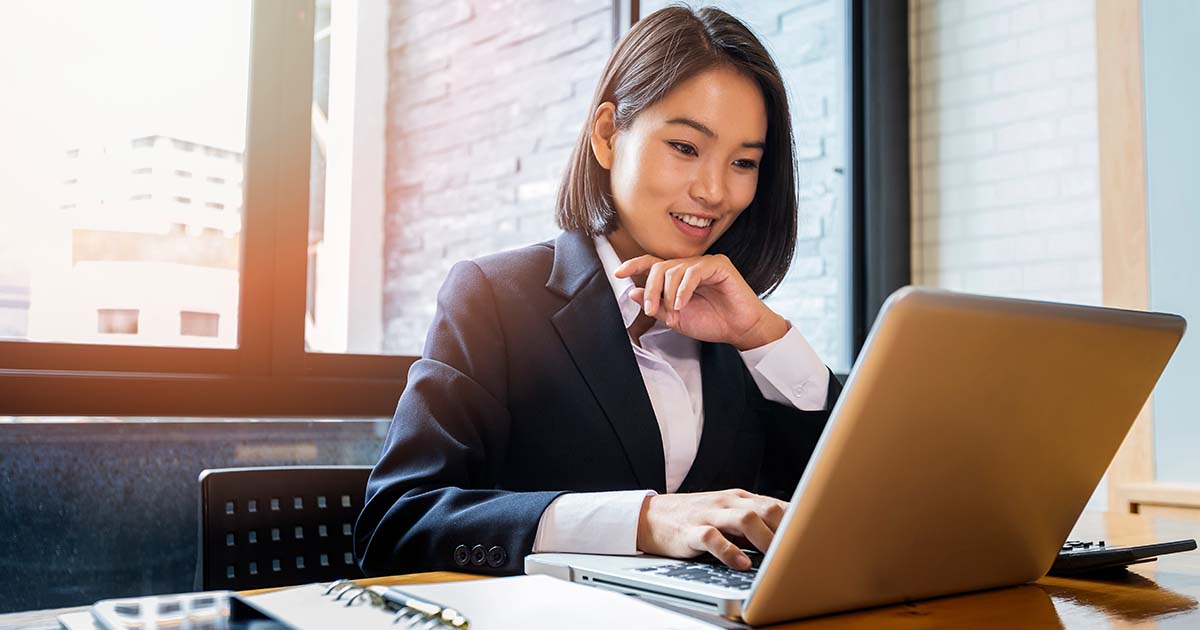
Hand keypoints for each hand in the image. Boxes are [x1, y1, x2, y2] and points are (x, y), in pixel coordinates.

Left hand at [614, 254, 787, 349]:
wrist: (739, 331)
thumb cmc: (713, 323)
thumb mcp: (677, 319)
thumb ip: (657, 305)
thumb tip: (634, 292)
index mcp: (679, 277)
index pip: (653, 264)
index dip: (634, 265)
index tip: (618, 273)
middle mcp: (690, 267)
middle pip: (660, 267)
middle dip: (652, 289)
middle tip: (652, 310)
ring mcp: (705, 264)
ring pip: (674, 270)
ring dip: (669, 294)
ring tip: (674, 313)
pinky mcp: (719, 265)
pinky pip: (693, 272)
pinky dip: (683, 290)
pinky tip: (682, 304)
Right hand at [636, 489, 787, 569]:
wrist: (650, 517)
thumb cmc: (695, 518)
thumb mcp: (727, 514)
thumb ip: (754, 522)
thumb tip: (788, 538)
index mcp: (740, 498)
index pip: (777, 504)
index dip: (798, 522)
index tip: (813, 540)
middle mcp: (727, 502)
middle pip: (766, 508)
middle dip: (786, 530)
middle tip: (796, 552)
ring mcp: (709, 514)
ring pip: (745, 519)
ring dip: (764, 539)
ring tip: (774, 559)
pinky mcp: (691, 531)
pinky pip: (713, 538)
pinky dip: (730, 552)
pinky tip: (741, 564)